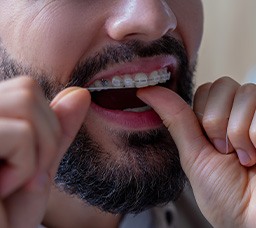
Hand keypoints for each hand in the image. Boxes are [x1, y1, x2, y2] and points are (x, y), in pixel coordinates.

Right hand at [0, 76, 89, 227]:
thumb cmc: (7, 213)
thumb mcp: (40, 166)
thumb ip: (58, 130)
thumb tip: (81, 93)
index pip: (27, 89)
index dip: (45, 124)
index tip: (32, 161)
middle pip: (27, 89)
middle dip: (46, 135)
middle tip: (25, 174)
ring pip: (26, 101)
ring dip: (37, 150)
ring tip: (13, 181)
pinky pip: (21, 133)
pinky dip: (25, 168)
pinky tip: (1, 191)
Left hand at [137, 77, 255, 226]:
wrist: (251, 220)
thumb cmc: (223, 194)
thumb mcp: (192, 154)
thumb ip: (174, 119)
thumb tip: (145, 91)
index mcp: (217, 120)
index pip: (205, 89)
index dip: (203, 114)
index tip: (208, 143)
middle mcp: (239, 113)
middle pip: (222, 85)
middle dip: (217, 122)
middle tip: (223, 150)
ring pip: (245, 93)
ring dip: (237, 133)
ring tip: (243, 157)